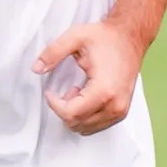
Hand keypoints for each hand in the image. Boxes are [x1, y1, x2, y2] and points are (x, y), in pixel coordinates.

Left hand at [36, 13, 144, 133]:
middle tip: (68, 89)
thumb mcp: (76, 37)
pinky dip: (86, 116)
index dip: (54, 105)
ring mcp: (120, 111)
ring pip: (86, 128)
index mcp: (104, 91)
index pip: (71, 114)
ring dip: (75, 114)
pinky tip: (87, 96)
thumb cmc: (106, 38)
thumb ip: (53, 52)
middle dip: (65, 109)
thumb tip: (36, 68)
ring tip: (78, 91)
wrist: (130, 38)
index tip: (50, 92)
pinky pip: (96, 126)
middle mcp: (115, 105)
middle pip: (77, 124)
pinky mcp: (122, 112)